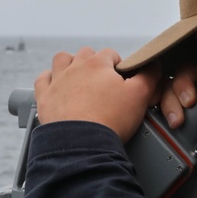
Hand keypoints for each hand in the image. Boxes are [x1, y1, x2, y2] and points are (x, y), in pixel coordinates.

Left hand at [34, 48, 160, 141]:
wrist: (82, 143)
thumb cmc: (110, 119)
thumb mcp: (140, 96)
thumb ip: (149, 76)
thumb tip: (154, 65)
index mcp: (97, 64)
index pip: (110, 54)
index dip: (118, 65)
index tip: (121, 78)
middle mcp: (75, 68)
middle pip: (85, 54)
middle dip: (94, 63)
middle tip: (102, 80)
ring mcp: (57, 82)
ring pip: (61, 60)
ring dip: (69, 64)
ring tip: (78, 77)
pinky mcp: (44, 98)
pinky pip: (42, 80)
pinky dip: (48, 80)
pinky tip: (55, 86)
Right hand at [159, 65, 196, 197]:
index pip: (192, 72)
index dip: (185, 82)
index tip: (188, 102)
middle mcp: (192, 97)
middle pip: (171, 83)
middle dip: (170, 98)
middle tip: (177, 122)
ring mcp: (177, 112)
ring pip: (158, 97)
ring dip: (159, 106)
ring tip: (170, 126)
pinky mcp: (165, 128)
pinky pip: (151, 116)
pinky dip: (148, 116)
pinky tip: (152, 125)